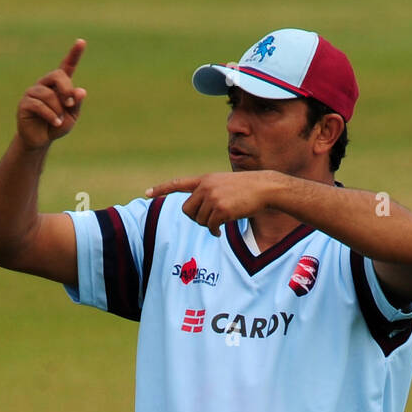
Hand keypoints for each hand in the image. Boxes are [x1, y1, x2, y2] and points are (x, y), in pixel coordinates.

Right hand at [17, 39, 86, 149]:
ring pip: (49, 94)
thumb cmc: (57, 125)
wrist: (40, 139)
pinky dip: (51, 115)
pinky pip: (40, 105)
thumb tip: (81, 91)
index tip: (82, 42)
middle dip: (67, 90)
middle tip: (70, 104)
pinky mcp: (25, 103)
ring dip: (58, 109)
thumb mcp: (71, 116)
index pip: (67, 66)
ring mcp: (33, 92)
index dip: (74, 54)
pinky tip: (55, 122)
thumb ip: (76, 104)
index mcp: (58, 84)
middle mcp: (45, 84)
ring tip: (59, 120)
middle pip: (57, 75)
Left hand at [145, 171, 277, 235]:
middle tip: (209, 220)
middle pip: (187, 210)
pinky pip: (210, 226)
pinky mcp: (221, 209)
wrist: (264, 187)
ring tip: (220, 221)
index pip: (178, 183)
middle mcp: (205, 186)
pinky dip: (214, 232)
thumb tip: (196, 214)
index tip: (146, 194)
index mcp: (205, 179)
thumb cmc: (246, 189)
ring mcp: (212, 197)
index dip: (161, 189)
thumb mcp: (223, 185)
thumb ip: (208, 193)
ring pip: (199, 220)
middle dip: (196, 218)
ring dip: (208, 225)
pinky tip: (220, 231)